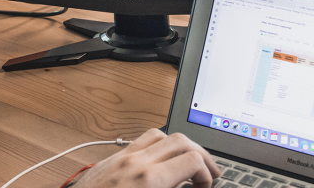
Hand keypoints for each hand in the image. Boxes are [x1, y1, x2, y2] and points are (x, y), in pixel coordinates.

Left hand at [73, 129, 220, 187]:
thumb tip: (192, 187)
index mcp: (148, 180)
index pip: (191, 160)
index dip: (206, 173)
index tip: (205, 187)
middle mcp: (134, 163)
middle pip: (179, 140)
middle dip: (200, 155)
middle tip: (208, 173)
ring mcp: (120, 158)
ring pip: (159, 135)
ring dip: (178, 146)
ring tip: (187, 163)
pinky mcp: (109, 160)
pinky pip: (138, 142)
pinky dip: (156, 146)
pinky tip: (160, 161)